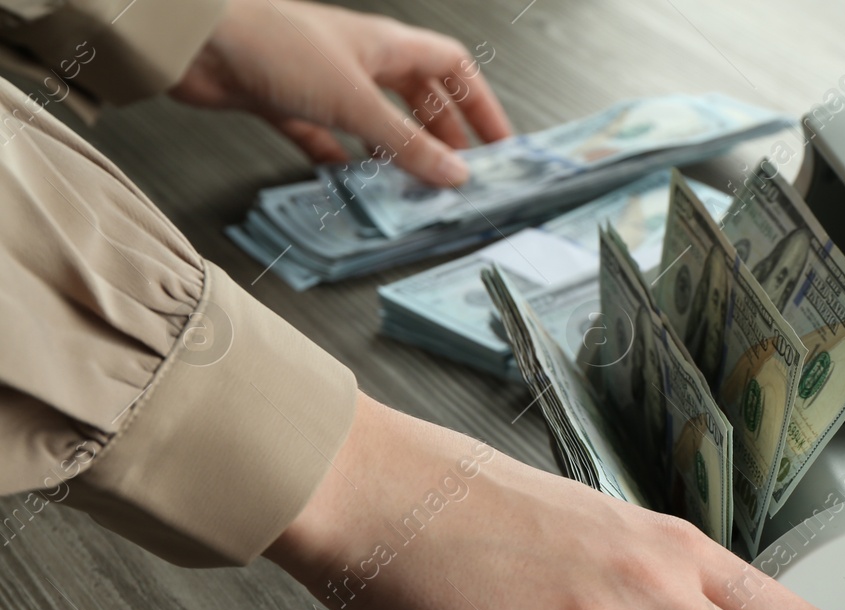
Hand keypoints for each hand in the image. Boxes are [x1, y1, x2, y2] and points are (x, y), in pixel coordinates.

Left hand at [171, 0, 510, 185]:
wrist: (194, 38)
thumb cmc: (272, 43)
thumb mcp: (356, 101)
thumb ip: (406, 142)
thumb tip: (454, 173)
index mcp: (385, 45)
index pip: (452, 69)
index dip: (480, 104)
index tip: (500, 142)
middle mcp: (358, 60)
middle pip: (417, 97)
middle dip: (443, 135)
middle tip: (459, 173)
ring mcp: (322, 81)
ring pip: (375, 119)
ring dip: (395, 151)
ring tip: (412, 185)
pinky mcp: (286, 101)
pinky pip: (324, 135)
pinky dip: (341, 159)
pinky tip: (348, 180)